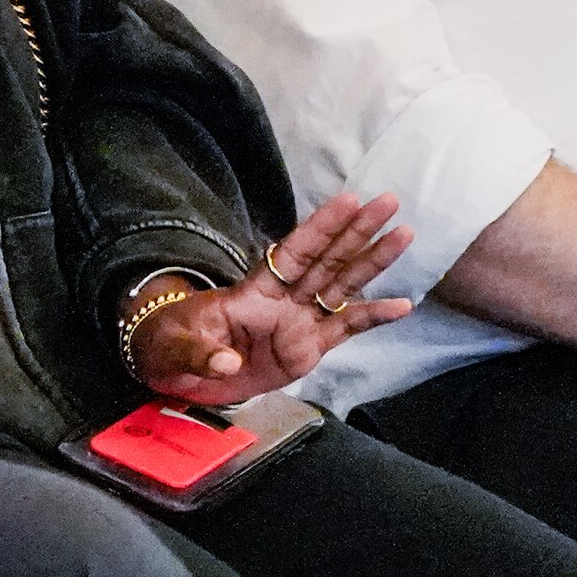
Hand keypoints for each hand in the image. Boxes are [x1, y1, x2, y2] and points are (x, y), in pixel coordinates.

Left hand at [136, 194, 412, 405]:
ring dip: (373, 262)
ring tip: (404, 234)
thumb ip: (200, 354)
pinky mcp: (307, 351)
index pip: (292, 252)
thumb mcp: (175, 348)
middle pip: (327, 260)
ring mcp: (298, 323)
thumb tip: (225, 362)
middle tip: (388, 201)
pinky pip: (345, 331)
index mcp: (252, 290)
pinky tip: (403, 306)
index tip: (347, 200)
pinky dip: (373, 318)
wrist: (176, 376)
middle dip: (357, 231)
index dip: (320, 227)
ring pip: (342, 287)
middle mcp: (282, 300)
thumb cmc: (172, 348)